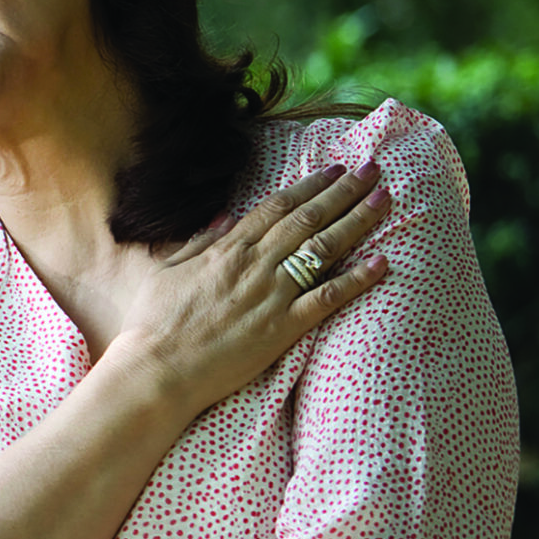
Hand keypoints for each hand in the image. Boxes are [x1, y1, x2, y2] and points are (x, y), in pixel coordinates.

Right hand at [108, 160, 393, 417]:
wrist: (157, 369)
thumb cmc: (154, 324)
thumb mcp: (166, 271)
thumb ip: (199, 242)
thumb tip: (226, 217)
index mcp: (226, 249)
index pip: (277, 208)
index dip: (309, 185)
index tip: (334, 170)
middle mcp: (255, 265)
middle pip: (308, 219)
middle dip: (344, 192)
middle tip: (373, 172)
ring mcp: (271, 295)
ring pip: (324, 249)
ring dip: (357, 221)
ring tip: (383, 200)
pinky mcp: (283, 327)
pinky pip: (327, 298)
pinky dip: (356, 279)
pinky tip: (381, 262)